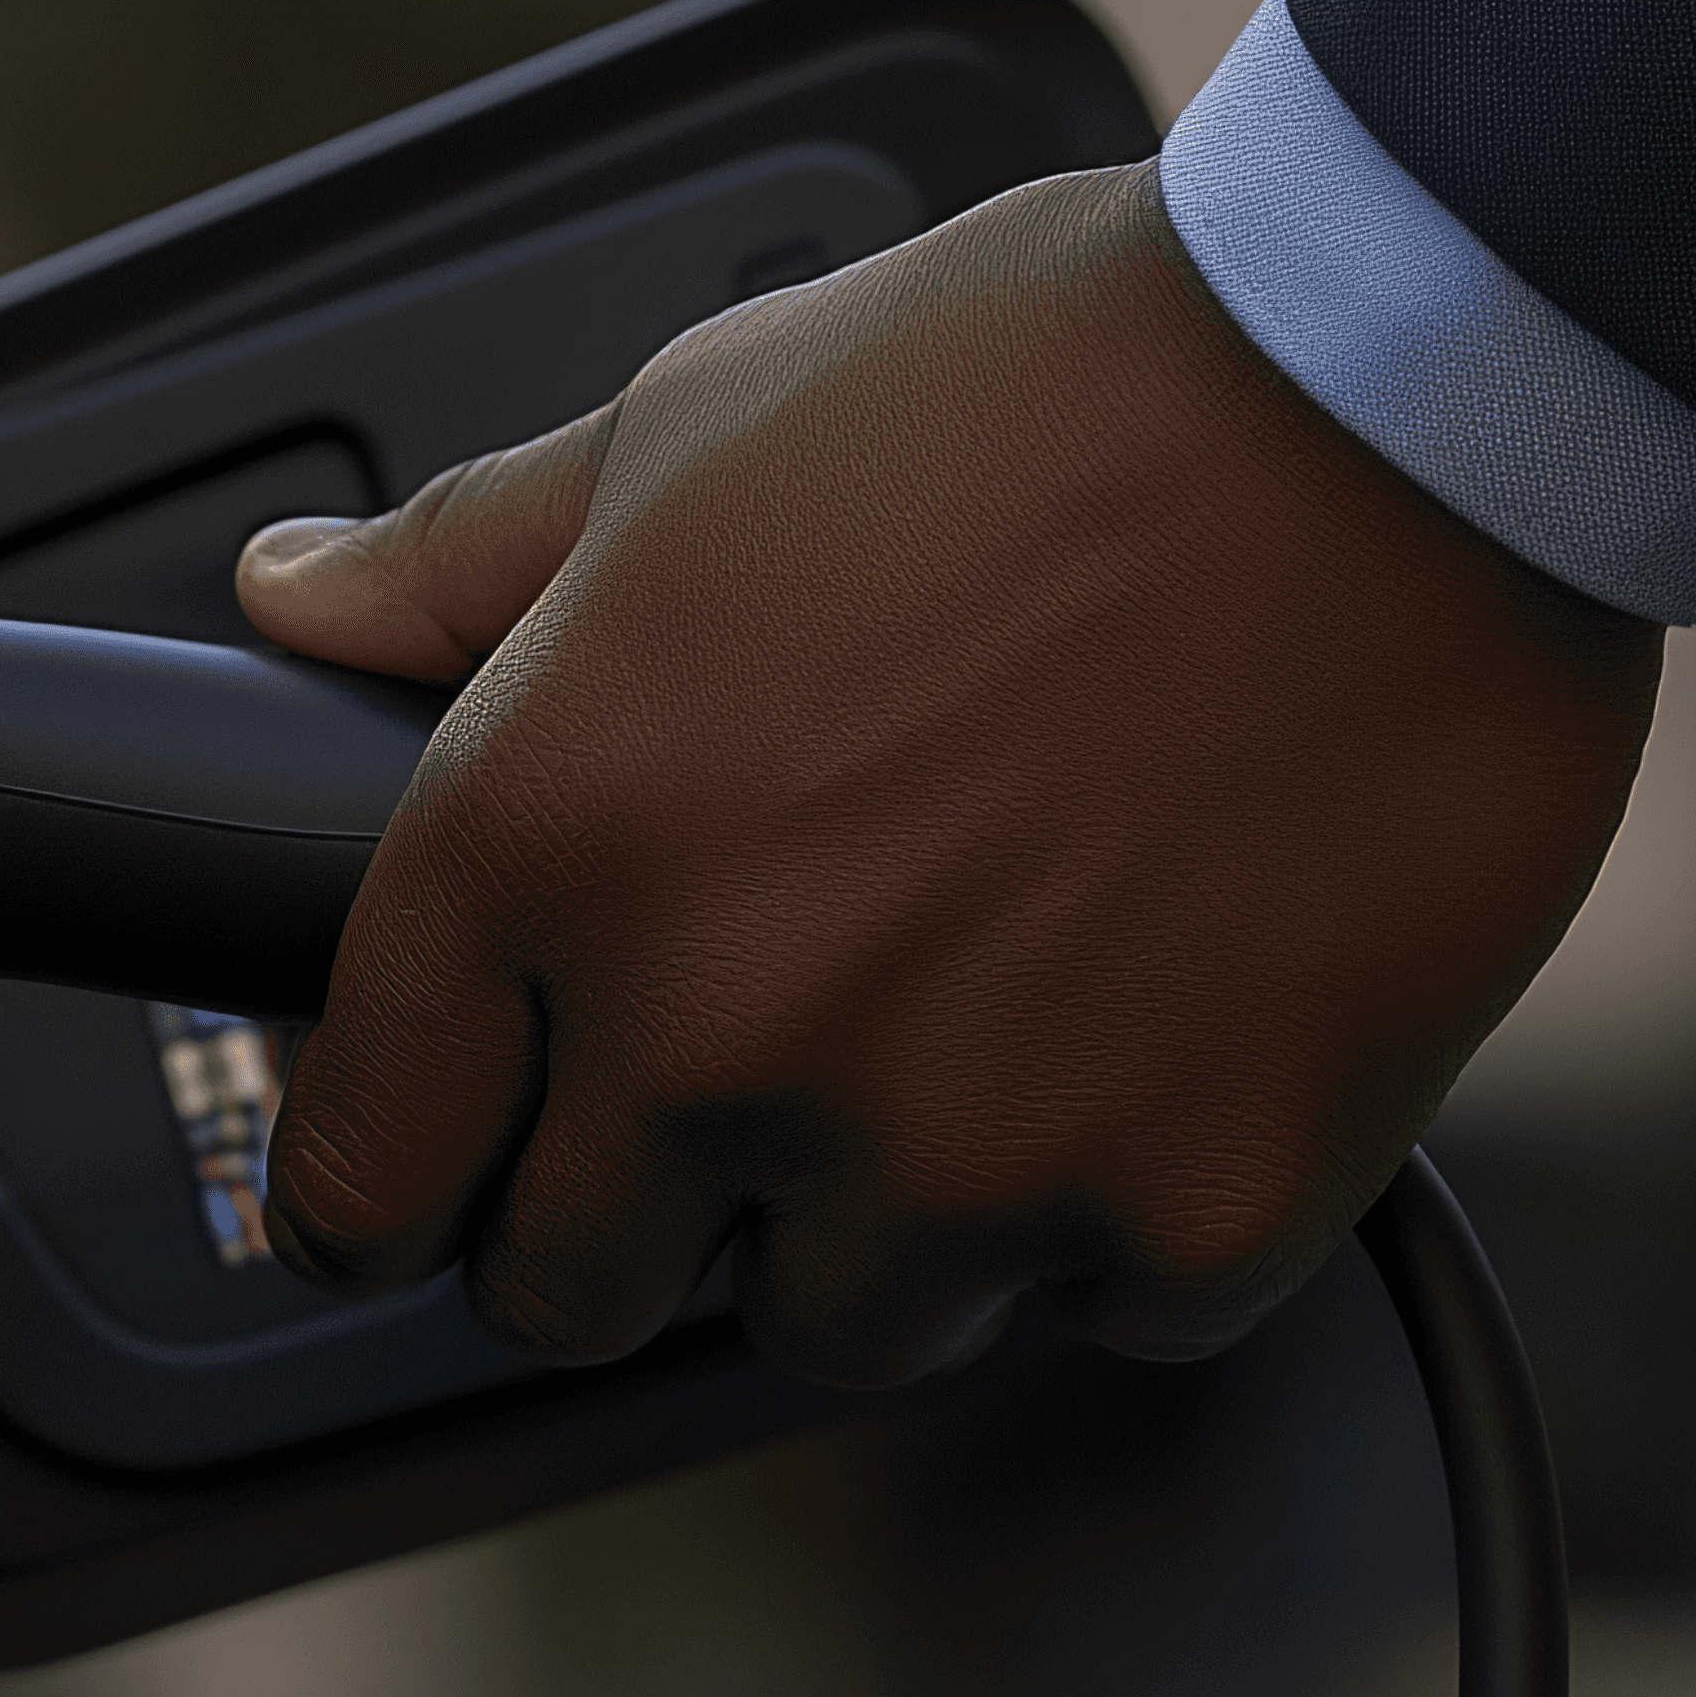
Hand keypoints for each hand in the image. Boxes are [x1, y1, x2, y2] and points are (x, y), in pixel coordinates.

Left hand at [235, 163, 1657, 1382]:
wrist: (1397, 402)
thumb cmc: (1040, 380)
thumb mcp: (695, 420)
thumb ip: (471, 565)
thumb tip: (298, 601)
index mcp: (546, 842)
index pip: (364, 1162)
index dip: (379, 1184)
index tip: (424, 1182)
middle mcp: (720, 1032)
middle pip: (572, 1294)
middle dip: (631, 1211)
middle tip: (740, 1076)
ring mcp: (961, 1148)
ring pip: (842, 1316)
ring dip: (885, 1210)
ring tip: (988, 1002)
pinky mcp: (1192, 1207)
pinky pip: (1103, 1303)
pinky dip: (1126, 1200)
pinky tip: (1170, 1014)